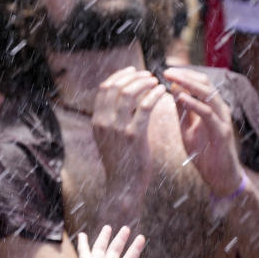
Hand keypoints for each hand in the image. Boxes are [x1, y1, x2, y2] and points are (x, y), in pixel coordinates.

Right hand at [77, 225, 148, 257]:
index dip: (135, 248)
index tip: (141, 238)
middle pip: (116, 251)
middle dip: (121, 239)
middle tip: (126, 228)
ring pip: (102, 248)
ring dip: (104, 237)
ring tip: (108, 227)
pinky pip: (84, 252)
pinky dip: (82, 243)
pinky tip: (82, 235)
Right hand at [92, 67, 165, 194]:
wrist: (123, 185)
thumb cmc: (121, 162)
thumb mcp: (109, 138)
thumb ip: (111, 119)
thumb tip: (120, 100)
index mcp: (96, 121)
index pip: (104, 89)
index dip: (118, 76)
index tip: (133, 71)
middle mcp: (104, 123)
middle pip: (115, 87)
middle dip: (133, 77)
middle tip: (147, 75)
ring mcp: (118, 129)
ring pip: (129, 93)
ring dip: (144, 83)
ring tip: (155, 81)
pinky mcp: (134, 136)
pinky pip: (145, 107)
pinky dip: (154, 95)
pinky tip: (162, 92)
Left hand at [165, 67, 245, 196]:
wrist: (220, 177)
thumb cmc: (204, 152)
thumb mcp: (188, 128)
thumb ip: (183, 111)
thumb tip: (173, 90)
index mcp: (211, 107)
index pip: (200, 83)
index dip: (184, 75)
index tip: (165, 71)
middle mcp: (220, 109)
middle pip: (205, 83)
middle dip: (185, 75)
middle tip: (166, 71)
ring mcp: (222, 119)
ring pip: (208, 94)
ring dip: (189, 85)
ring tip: (172, 79)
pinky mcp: (222, 132)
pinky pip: (208, 114)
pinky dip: (194, 104)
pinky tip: (181, 98)